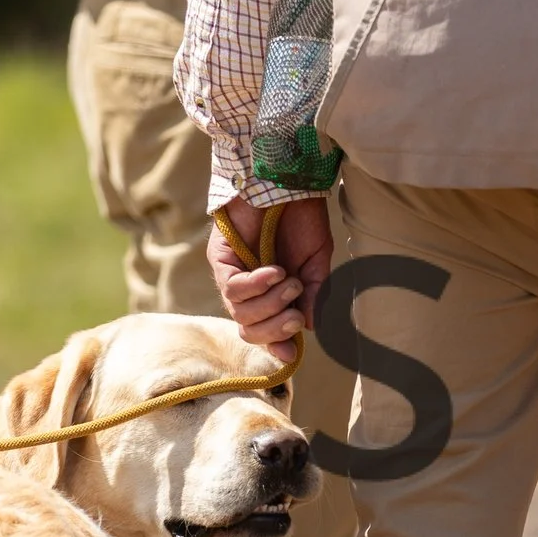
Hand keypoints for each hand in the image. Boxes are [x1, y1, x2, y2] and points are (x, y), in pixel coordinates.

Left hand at [210, 194, 333, 360]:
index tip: (293, 353)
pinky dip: (256, 286)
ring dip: (270, 304)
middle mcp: (249, 290)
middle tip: (296, 314)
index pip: (266, 331)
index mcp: (272, 294)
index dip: (277, 346)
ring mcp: (233, 276)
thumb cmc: (302, 218)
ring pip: (241, 315)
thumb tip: (307, 327)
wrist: (288, 183)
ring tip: (289, 281)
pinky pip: (233, 289)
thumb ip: (312, 295)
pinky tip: (273, 271)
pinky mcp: (221, 260)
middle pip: (249, 331)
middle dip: (275, 329)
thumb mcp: (315, 263)